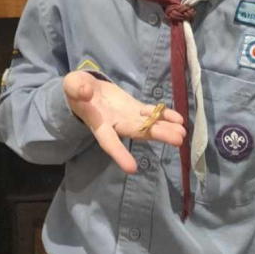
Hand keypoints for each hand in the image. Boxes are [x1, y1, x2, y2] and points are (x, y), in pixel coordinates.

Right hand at [63, 70, 185, 174]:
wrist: (84, 88)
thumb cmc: (76, 89)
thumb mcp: (71, 85)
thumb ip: (76, 87)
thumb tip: (85, 92)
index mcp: (98, 123)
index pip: (108, 141)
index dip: (119, 153)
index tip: (132, 169)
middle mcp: (116, 123)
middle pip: (137, 132)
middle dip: (157, 135)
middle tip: (178, 140)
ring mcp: (128, 116)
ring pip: (148, 125)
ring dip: (166, 128)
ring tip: (183, 133)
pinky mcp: (134, 108)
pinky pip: (151, 113)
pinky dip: (164, 115)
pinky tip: (179, 119)